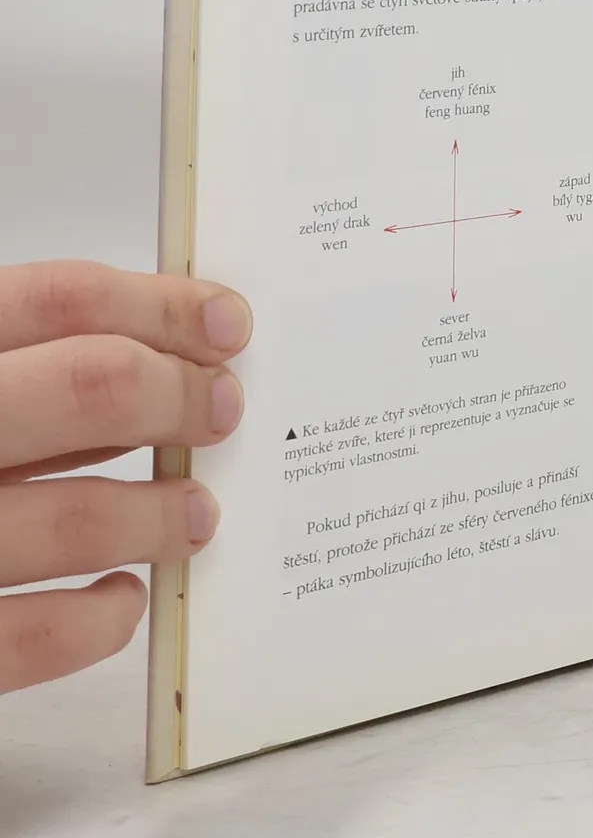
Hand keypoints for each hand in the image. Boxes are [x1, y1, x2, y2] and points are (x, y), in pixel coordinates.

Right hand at [0, 262, 249, 691]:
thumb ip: (11, 363)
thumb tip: (148, 354)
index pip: (59, 299)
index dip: (162, 304)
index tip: (225, 323)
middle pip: (89, 386)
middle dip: (179, 395)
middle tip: (221, 410)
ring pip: (78, 517)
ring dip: (160, 513)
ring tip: (195, 510)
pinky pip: (26, 639)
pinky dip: (96, 621)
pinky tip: (118, 599)